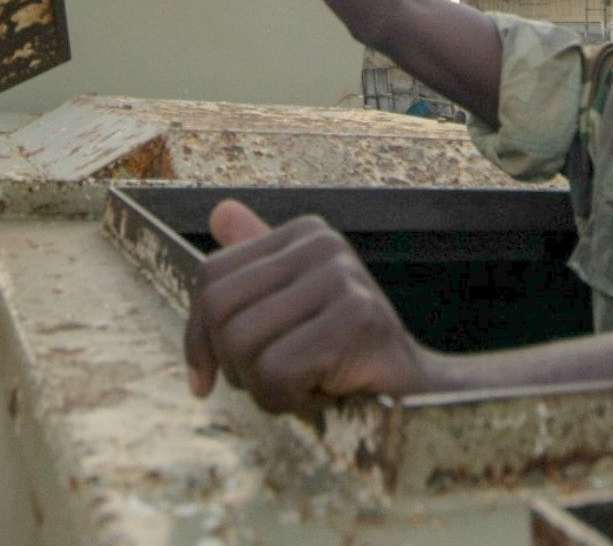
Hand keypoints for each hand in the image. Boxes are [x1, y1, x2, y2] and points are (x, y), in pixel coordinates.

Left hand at [184, 200, 430, 417]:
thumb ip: (254, 269)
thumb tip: (220, 210)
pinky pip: (276, 371)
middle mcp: (322, 244)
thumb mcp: (293, 310)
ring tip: (304, 388)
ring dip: (263, 389)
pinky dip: (288, 401)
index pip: (211, 276)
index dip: (198, 337)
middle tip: (273, 384)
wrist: (414, 393)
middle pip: (219, 309)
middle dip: (233, 365)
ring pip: (242, 343)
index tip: (205, 378)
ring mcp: (341, 277)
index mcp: (304, 235)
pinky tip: (321, 395)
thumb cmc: (347, 356)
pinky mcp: (355, 316)